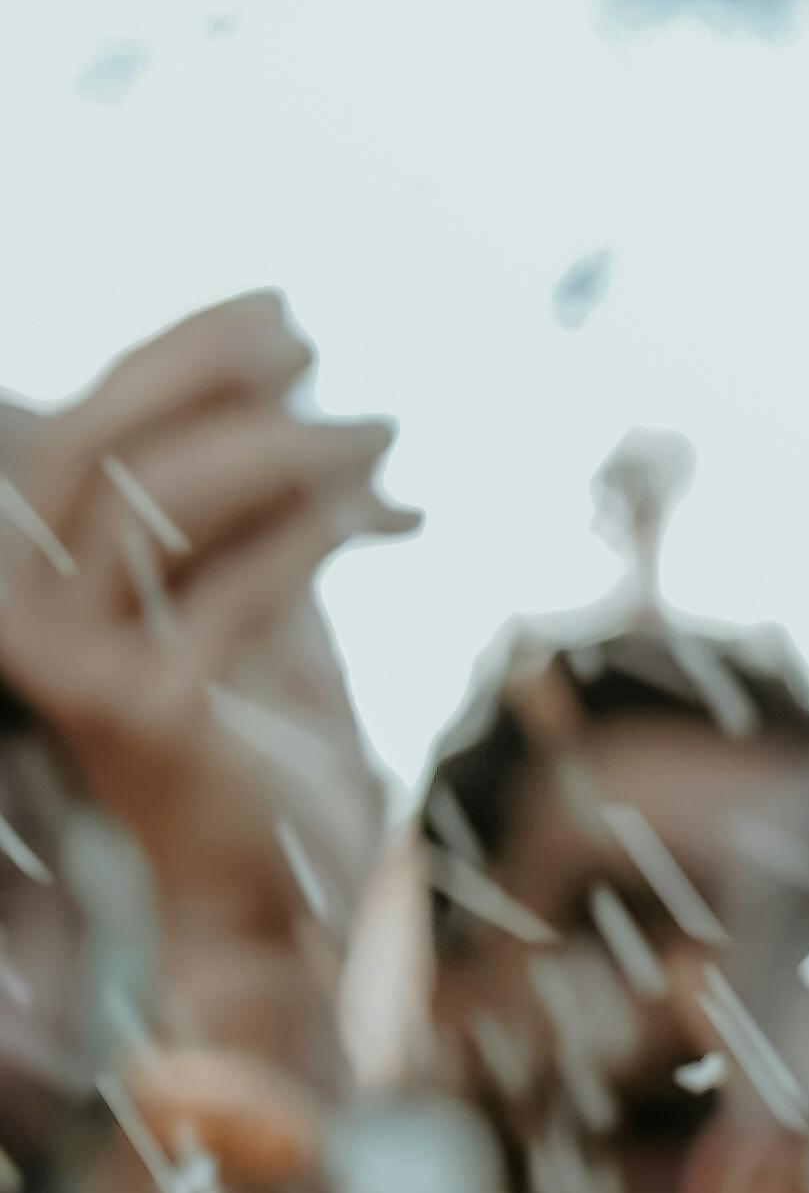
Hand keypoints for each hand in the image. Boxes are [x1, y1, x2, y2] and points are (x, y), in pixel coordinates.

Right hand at [0, 296, 405, 990]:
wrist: (276, 878)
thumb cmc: (261, 718)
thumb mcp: (242, 574)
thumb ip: (244, 486)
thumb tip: (292, 367)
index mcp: (28, 575)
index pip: (87, 428)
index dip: (181, 355)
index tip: (279, 314)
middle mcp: (23, 619)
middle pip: (104, 447)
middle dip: (214, 377)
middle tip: (317, 350)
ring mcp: (74, 668)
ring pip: (169, 502)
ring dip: (286, 446)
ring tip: (378, 432)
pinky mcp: (149, 710)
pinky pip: (244, 581)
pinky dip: (322, 530)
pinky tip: (387, 515)